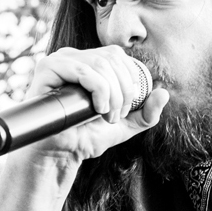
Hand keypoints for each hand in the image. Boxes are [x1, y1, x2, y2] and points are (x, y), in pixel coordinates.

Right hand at [16, 45, 170, 163]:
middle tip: (117, 116)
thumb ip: (147, 112)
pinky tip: (98, 109)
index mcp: (88, 62)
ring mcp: (59, 60)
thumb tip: (164, 93)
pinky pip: (82, 70)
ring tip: (107, 116)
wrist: (61, 154)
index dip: (130, 80)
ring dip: (112, 94)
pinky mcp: (47, 68)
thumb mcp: (125, 125)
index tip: (126, 109)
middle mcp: (73, 57)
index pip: (118, 56)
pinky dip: (98, 90)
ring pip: (100, 64)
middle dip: (123, 91)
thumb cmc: (87, 137)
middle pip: (111, 58)